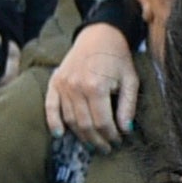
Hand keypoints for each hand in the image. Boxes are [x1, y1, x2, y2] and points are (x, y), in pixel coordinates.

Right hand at [46, 20, 140, 144]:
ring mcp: (63, 85)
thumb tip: (126, 130)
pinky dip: (53, 122)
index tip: (118, 141)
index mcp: (96, 87)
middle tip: (107, 147)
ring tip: (93, 143)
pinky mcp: (55, 82)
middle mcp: (76, 87)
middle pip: (85, 125)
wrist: (99, 35)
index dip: (111, 136)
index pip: (102, 122)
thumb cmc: (117, 58)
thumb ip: (128, 106)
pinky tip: (60, 134)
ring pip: (70, 120)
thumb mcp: (131, 80)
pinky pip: (50, 107)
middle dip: (98, 140)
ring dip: (81, 135)